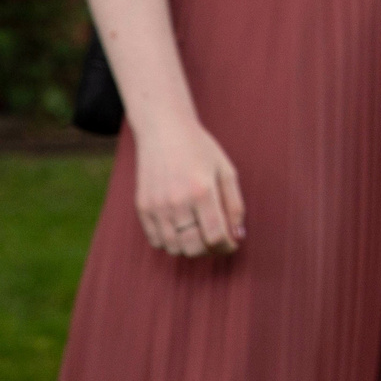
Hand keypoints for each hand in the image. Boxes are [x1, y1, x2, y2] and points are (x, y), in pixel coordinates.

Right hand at [133, 116, 244, 256]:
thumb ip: (234, 204)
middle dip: (209, 250)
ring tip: (199, 234)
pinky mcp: (142, 208)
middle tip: (217, 240)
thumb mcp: (225, 169)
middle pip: (193, 247)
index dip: (226, 246)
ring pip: (174, 248)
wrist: (163, 130)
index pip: (215, 236)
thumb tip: (238, 235)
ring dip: (190, 248)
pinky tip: (181, 229)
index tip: (232, 244)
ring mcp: (156, 206)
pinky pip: (156, 240)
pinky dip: (170, 242)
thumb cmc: (199, 148)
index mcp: (202, 191)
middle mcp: (176, 201)